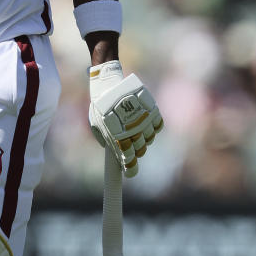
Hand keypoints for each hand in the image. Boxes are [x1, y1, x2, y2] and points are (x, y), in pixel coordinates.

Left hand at [88, 60, 162, 176]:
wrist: (109, 83)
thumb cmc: (100, 105)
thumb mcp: (97, 125)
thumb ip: (105, 140)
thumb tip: (113, 151)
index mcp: (119, 138)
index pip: (129, 160)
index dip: (130, 169)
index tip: (129, 172)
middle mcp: (134, 132)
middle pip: (140, 151)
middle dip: (135, 151)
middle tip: (130, 146)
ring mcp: (145, 121)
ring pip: (149, 139)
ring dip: (143, 138)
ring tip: (135, 129)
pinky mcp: (152, 111)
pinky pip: (158, 126)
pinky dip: (153, 127)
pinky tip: (145, 122)